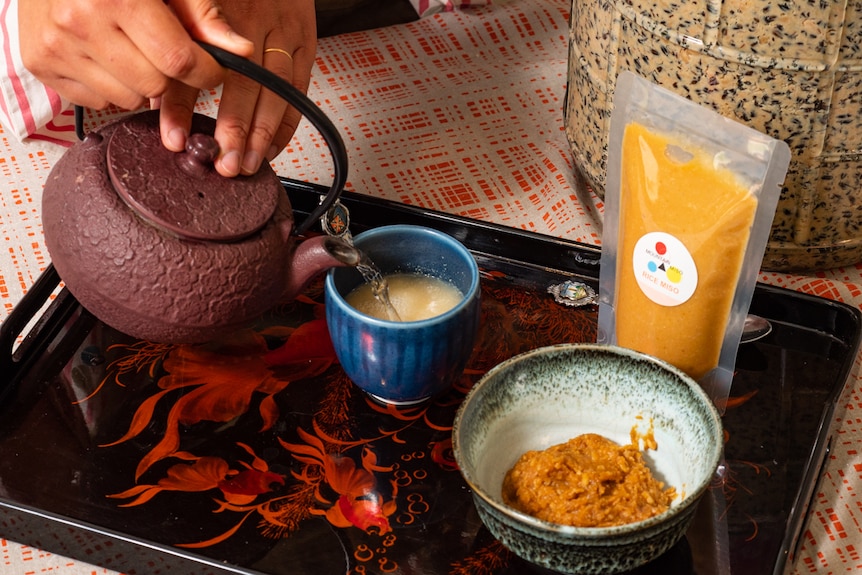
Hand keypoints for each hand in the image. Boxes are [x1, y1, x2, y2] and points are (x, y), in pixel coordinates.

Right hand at [18, 0, 253, 111]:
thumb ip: (203, 14)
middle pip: (155, 86)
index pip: (179, 60)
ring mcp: (55, 46)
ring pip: (128, 100)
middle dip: (170, 75)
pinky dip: (110, 86)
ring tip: (131, 48)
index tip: (211, 67)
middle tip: (165, 51)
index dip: (206, 70)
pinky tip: (104, 55)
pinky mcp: (40, 64)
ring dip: (141, 83)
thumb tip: (243, 52)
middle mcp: (80, 23)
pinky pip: (97, 102)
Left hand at [158, 0, 317, 176]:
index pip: (192, 65)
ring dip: (262, 132)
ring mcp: (280, 31)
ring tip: (247, 164)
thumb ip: (172, 40)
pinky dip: (287, 121)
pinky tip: (272, 146)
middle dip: (234, 128)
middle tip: (224, 163)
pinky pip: (299, 87)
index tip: (175, 139)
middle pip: (243, 82)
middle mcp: (249, 20)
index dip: (182, 105)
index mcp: (212, 8)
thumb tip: (153, 94)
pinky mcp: (304, 39)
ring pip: (275, 89)